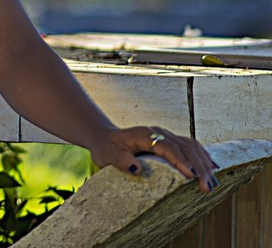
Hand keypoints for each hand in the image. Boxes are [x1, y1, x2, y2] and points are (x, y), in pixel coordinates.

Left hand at [89, 126, 218, 192]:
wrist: (106, 138)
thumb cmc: (107, 148)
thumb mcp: (107, 155)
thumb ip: (121, 161)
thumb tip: (137, 169)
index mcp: (145, 134)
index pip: (168, 147)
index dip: (181, 161)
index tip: (192, 176)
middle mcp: (159, 132)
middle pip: (185, 147)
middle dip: (199, 167)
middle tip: (207, 187)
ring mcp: (166, 135)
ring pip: (192, 146)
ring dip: (205, 164)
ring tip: (212, 183)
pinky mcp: (171, 141)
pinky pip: (191, 147)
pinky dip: (204, 158)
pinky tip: (213, 169)